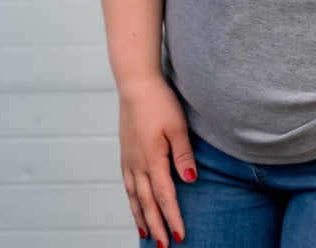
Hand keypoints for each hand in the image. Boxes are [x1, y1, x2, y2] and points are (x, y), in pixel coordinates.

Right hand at [117, 74, 195, 245]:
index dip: (172, 217)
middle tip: (164, 246)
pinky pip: (126, 183)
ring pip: (134, 196)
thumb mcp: (178, 126)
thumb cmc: (160, 102)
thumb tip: (190, 180)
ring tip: (146, 234)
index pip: (165, 196)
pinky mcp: (126, 151)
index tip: (180, 236)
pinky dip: (130, 199)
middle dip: (157, 225)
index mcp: (153, 160)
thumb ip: (183, 154)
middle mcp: (138, 164)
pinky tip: (133, 202)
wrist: (136, 84)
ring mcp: (129, 158)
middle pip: (147, 203)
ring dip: (141, 217)